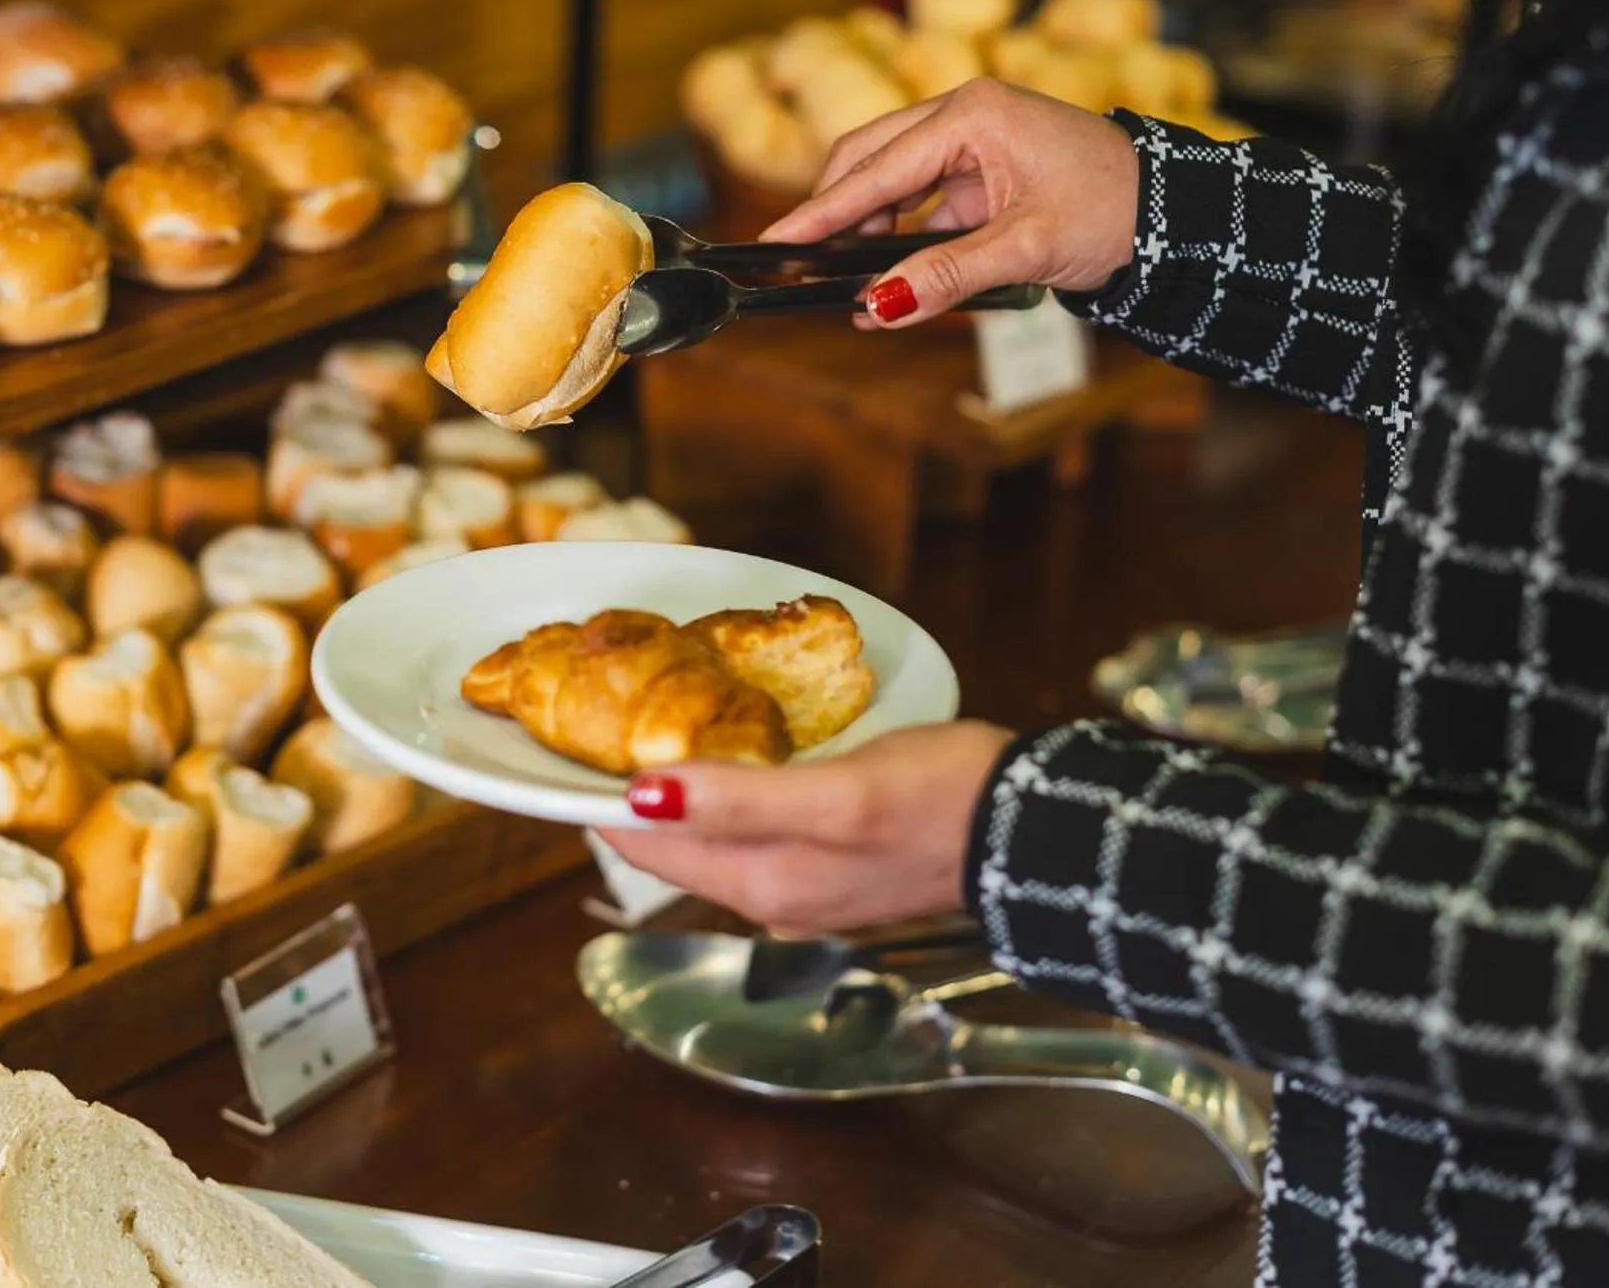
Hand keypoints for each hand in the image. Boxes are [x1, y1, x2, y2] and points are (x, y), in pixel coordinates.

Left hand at [600, 721, 1012, 936]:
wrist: (1031, 830)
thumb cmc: (939, 803)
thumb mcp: (837, 793)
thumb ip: (740, 799)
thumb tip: (643, 793)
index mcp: (761, 882)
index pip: (644, 843)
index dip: (601, 793)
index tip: (578, 732)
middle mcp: (771, 896)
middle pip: (672, 842)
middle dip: (637, 789)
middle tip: (615, 713)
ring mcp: (803, 884)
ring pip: (712, 835)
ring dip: (683, 788)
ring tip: (664, 720)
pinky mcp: (835, 862)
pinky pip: (754, 829)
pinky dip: (730, 792)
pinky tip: (739, 753)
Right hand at [760, 79, 1140, 326]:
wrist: (1174, 213)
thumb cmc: (1114, 213)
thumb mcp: (1026, 249)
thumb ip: (947, 276)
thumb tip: (880, 306)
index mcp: (973, 115)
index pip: (876, 167)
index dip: (822, 210)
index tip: (776, 241)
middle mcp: (965, 115)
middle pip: (870, 159)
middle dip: (838, 214)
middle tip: (806, 266)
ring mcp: (972, 139)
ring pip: (890, 178)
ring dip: (869, 229)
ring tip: (847, 283)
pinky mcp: (982, 168)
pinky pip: (921, 199)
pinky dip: (900, 236)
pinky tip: (885, 277)